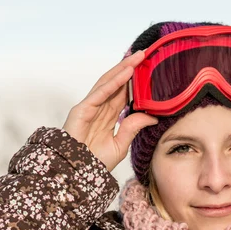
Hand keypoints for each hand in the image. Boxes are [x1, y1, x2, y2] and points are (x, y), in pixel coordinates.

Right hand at [63, 51, 157, 170]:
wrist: (78, 175)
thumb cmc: (95, 163)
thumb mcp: (121, 145)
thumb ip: (133, 128)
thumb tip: (153, 116)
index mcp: (108, 116)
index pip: (123, 93)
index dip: (135, 81)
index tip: (149, 69)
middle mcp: (98, 108)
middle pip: (116, 83)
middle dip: (130, 68)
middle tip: (146, 54)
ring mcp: (89, 107)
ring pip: (108, 83)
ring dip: (124, 68)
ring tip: (139, 57)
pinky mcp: (82, 110)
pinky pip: (101, 93)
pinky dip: (114, 82)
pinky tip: (127, 72)